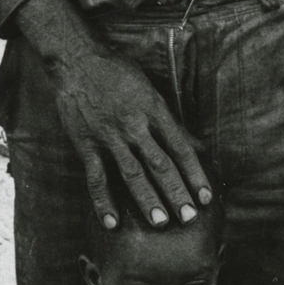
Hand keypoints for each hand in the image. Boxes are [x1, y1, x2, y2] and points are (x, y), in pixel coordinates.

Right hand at [13, 0, 210, 229]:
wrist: (77, 61)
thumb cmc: (119, 73)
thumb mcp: (151, 90)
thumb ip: (173, 122)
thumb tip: (199, 145)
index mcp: (154, 110)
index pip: (180, 147)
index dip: (195, 173)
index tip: (206, 196)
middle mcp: (134, 126)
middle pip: (159, 164)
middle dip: (176, 192)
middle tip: (189, 217)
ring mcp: (109, 137)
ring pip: (132, 174)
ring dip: (147, 200)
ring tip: (161, 223)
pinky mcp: (86, 144)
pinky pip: (96, 178)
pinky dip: (104, 202)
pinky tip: (112, 223)